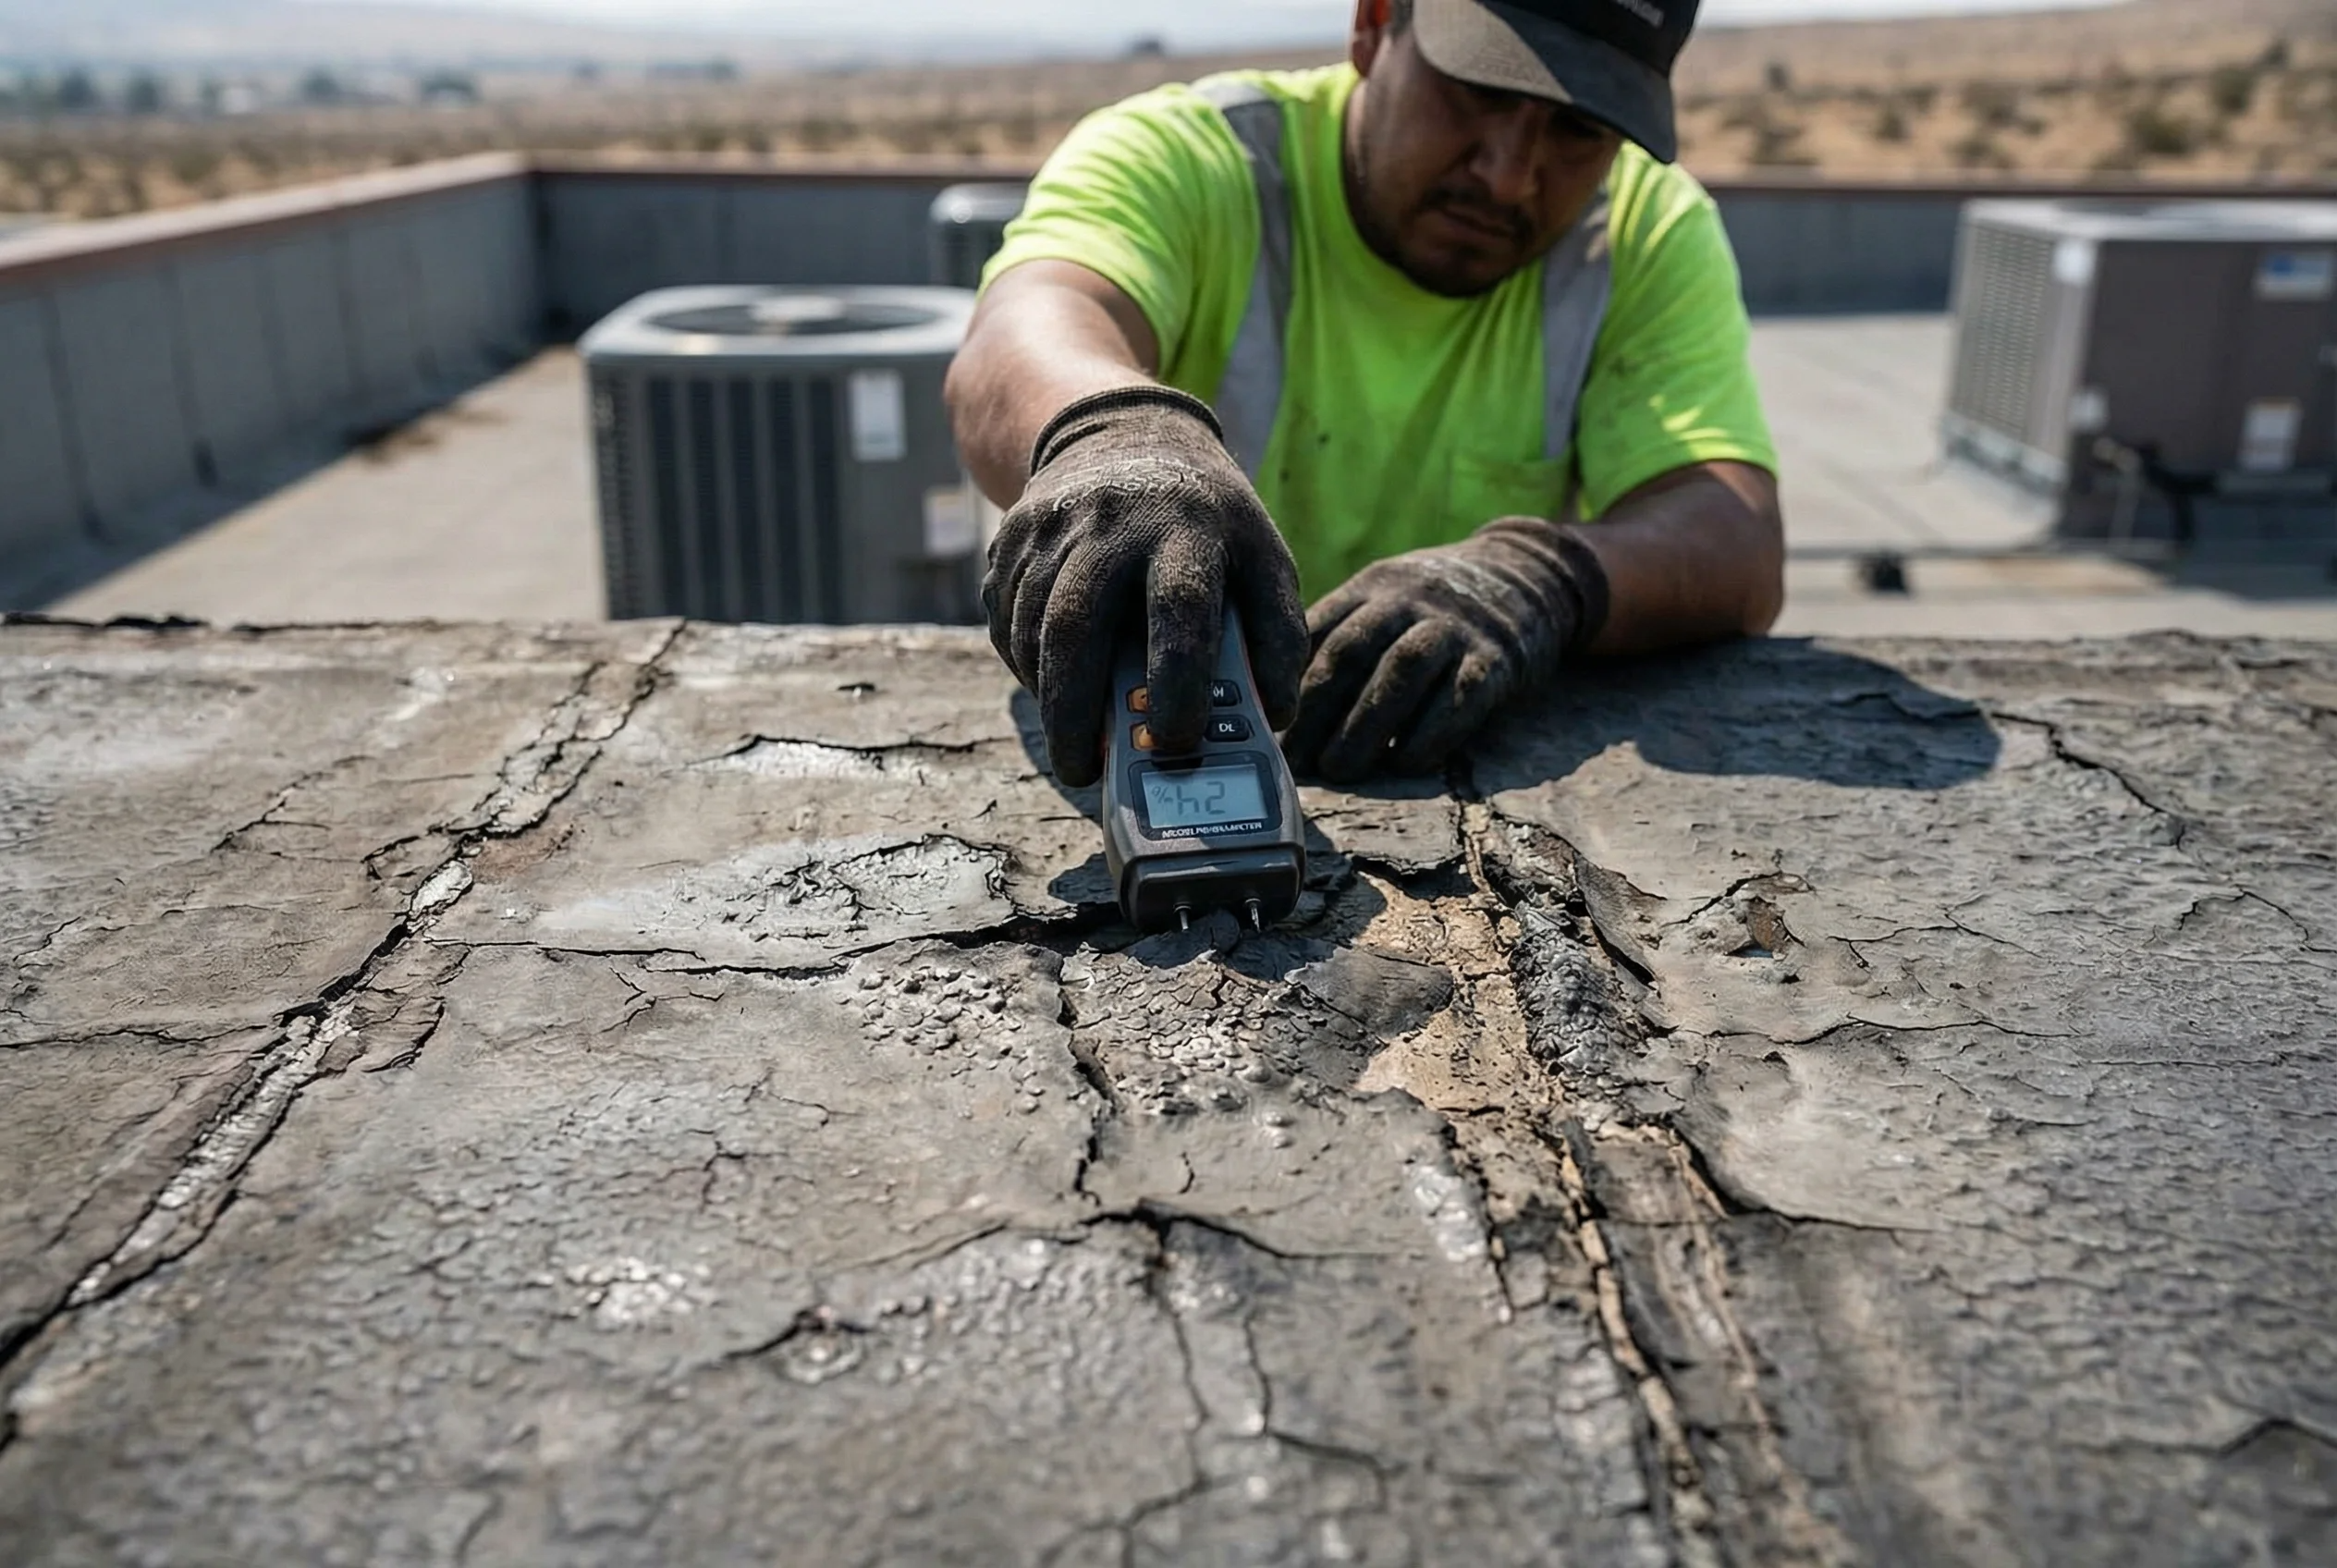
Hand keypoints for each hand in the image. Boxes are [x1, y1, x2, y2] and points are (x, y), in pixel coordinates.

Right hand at [984, 385, 1308, 787]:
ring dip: (1046, 698)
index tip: (1177, 741)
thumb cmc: (1206, 521)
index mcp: (1187, 529)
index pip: (1180, 610)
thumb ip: (1279, 636)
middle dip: (1075, 712)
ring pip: (1030, 630)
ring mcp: (1052, 528)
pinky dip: (1025, 666)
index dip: (1177, 682)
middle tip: (1085, 772)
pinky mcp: (1010, 540)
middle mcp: (1111, 523)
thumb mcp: (1262, 556)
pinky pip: (1004, 620)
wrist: (1123, 433)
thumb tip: (1273, 718)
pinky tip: (1052, 687)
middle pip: (1075, 626)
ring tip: (1074, 744)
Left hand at [1281, 518, 1610, 783]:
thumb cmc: (1435, 606)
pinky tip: (1405, 761)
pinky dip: (1430, 732)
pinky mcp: (1497, 659)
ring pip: (1401, 672)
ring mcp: (1455, 627)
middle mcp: (1409, 601)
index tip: (1264, 725)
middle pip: (1352, 651)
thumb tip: (1280, 697)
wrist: (1528, 575)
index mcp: (1372, 587)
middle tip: (1296, 758)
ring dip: (1365, 724)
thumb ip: (1340, 633)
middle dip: (1318, 709)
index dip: (1287, 679)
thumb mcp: (1385, 597)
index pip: (1319, 629)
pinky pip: (1460, 696)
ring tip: (1341, 768)